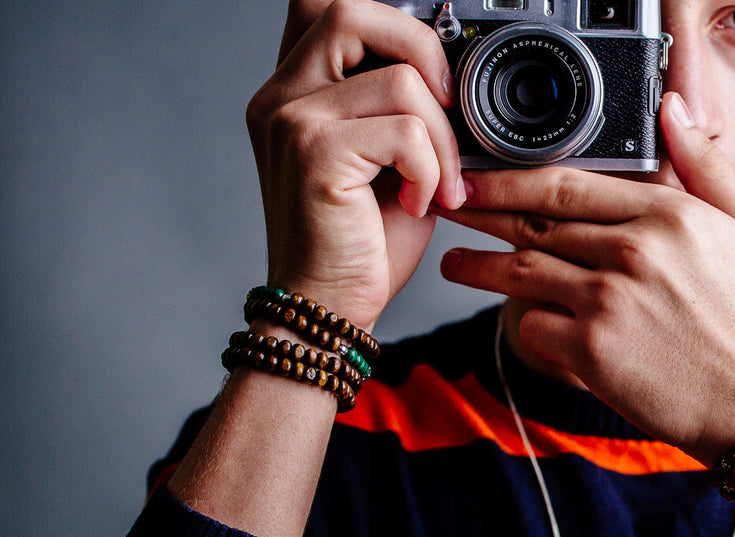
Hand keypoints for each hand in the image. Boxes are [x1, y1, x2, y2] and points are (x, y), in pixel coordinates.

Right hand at [245, 0, 466, 329]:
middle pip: (350, 10)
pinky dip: (430, 170)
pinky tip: (418, 204)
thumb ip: (401, 110)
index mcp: (294, 90)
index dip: (392, 25)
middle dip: (421, 53)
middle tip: (447, 111)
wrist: (329, 308)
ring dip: (441, 139)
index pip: (329, 7)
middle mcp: (280, 95)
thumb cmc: (362, 244)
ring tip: (436, 186)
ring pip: (399, 80)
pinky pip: (406, 131)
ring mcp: (291, 120)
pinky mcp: (314, 153)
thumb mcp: (389, 162)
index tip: (434, 79)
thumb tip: (454, 76)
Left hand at [435, 92, 734, 464]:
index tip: (483, 177)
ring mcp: (608, 301)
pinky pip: (533, 326)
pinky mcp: (593, 352)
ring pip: (519, 271)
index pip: (568, 182)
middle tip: (449, 206)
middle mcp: (633, 250)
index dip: (511, 178)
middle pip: (533, 221)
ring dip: (476, 267)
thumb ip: (706, 168)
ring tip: (454, 265)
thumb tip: (674, 111)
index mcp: (670, 214)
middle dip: (480, 212)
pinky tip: (517, 321)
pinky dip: (523, 323)